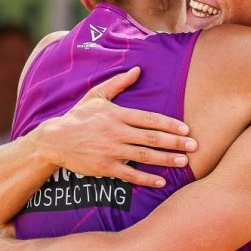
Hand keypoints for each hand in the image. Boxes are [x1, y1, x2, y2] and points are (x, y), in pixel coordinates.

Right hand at [33, 67, 197, 187]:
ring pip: (145, 156)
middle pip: (152, 138)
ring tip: (184, 162)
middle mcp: (117, 133)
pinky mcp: (105, 167)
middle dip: (175, 142)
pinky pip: (130, 174)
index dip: (170, 124)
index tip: (186, 129)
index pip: (149, 119)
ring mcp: (111, 151)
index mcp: (117, 115)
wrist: (55, 140)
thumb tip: (138, 70)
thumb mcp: (96, 95)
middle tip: (195, 146)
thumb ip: (118, 83)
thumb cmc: (78, 116)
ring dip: (166, 159)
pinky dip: (146, 178)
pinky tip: (161, 180)